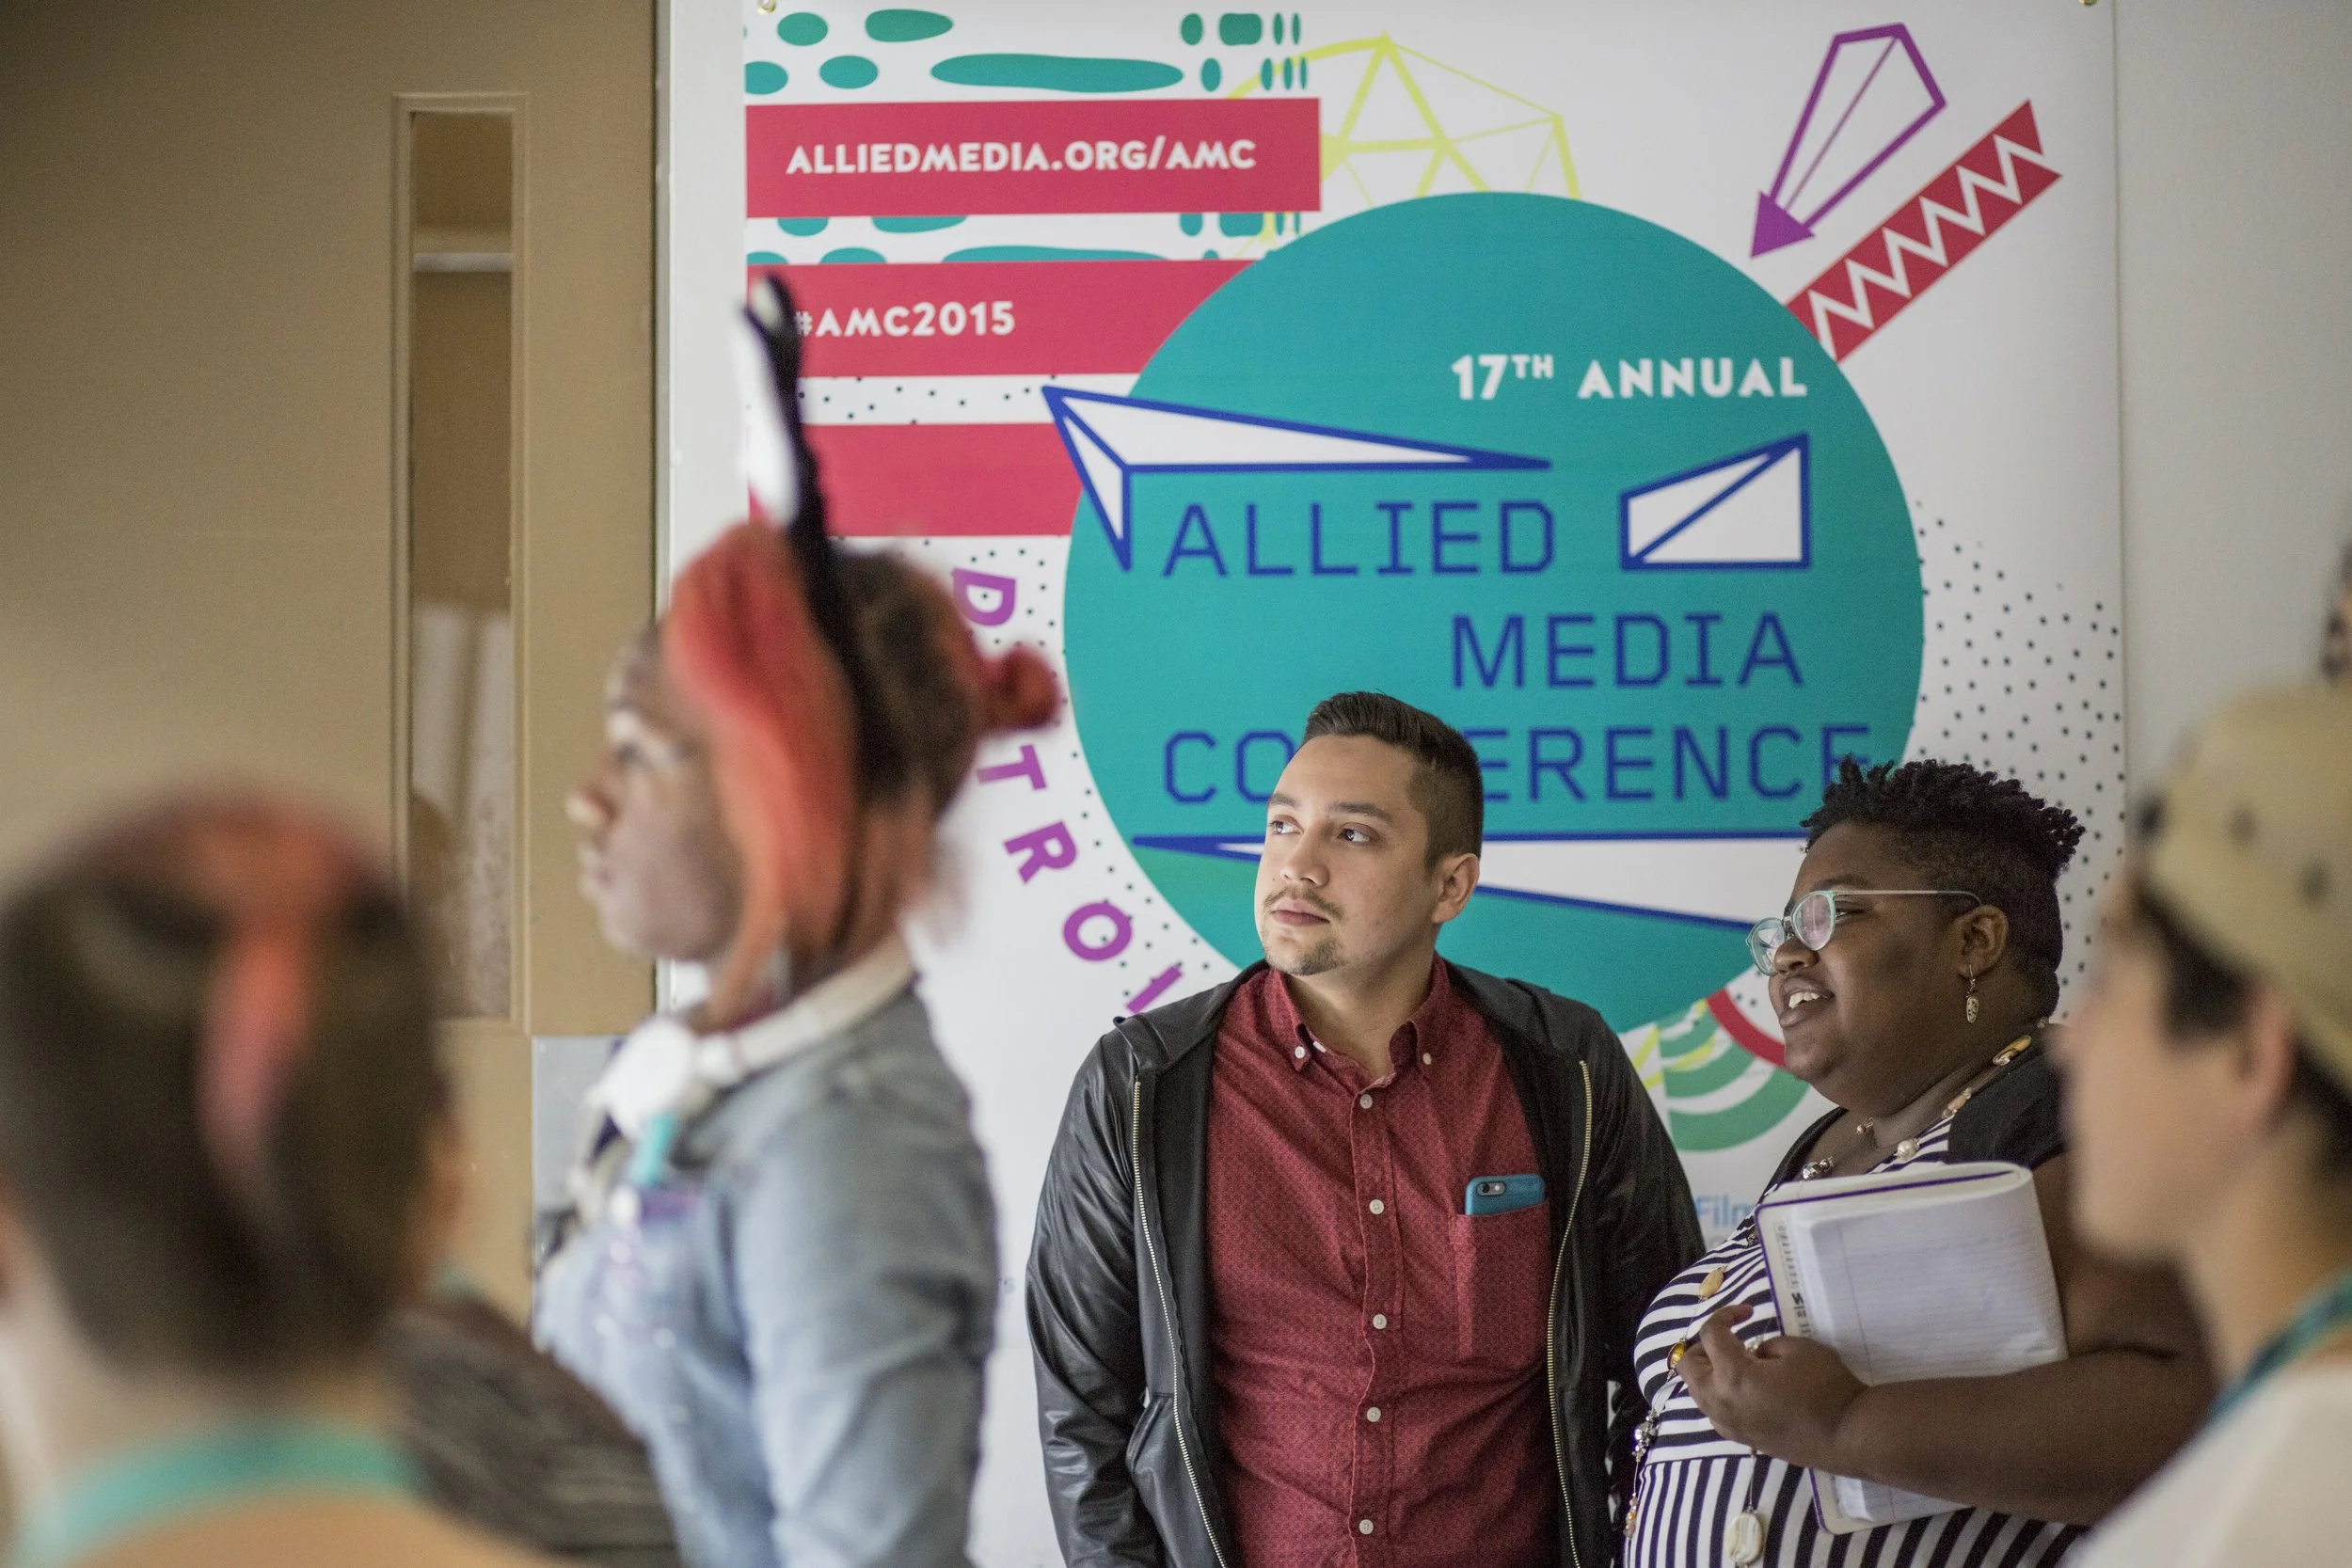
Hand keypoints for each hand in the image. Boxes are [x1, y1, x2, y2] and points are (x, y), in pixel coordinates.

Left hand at [1676, 1304, 1866, 1472]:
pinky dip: (1719, 1394)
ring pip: (1697, 1392)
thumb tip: (1753, 1356)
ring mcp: (1729, 1425)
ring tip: (1739, 1362)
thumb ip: (1766, 1346)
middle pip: (1688, 1366)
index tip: (1748, 1312)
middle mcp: (1721, 1403)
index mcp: (1732, 1376)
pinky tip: (1746, 1388)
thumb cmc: (1825, 1387)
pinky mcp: (1743, 1440)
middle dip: (1704, 1345)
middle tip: (1732, 1338)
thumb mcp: (1797, 1349)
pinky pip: (1715, 1412)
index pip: (1710, 1335)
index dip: (1725, 1316)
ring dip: (1709, 1371)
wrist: (1848, 1436)